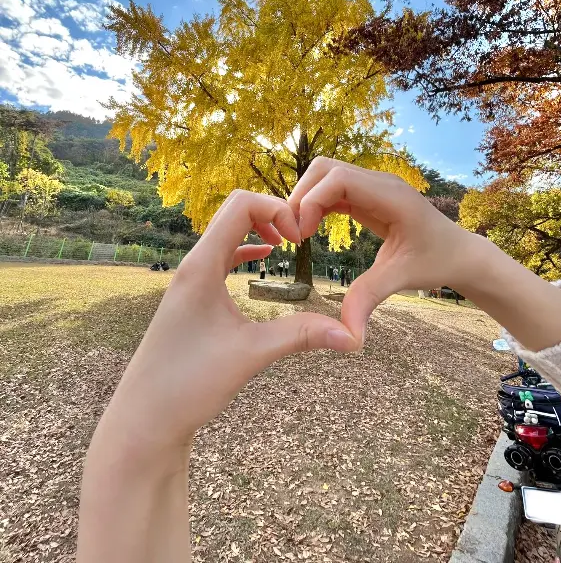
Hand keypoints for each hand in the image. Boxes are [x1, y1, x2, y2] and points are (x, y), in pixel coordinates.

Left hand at [97, 189, 356, 451]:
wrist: (144, 418)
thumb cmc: (187, 385)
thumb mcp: (251, 355)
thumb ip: (301, 336)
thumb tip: (353, 336)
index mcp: (201, 266)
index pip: (241, 205)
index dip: (277, 209)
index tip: (300, 239)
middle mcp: (192, 265)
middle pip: (234, 212)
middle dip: (271, 213)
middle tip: (301, 236)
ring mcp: (190, 281)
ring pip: (227, 233)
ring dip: (258, 229)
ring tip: (289, 240)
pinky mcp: (192, 297)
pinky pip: (221, 256)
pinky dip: (245, 249)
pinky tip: (265, 257)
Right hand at [288, 157, 474, 344]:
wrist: (458, 253)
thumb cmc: (436, 261)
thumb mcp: (401, 278)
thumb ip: (369, 298)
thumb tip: (348, 336)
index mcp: (390, 195)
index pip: (338, 178)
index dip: (311, 201)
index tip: (302, 235)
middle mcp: (380, 182)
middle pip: (325, 169)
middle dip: (302, 195)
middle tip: (293, 234)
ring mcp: (373, 185)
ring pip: (325, 175)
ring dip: (306, 198)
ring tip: (298, 233)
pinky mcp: (368, 194)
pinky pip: (333, 188)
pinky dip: (316, 203)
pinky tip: (310, 229)